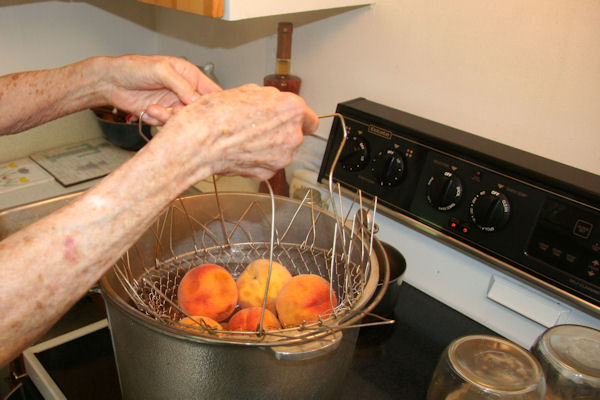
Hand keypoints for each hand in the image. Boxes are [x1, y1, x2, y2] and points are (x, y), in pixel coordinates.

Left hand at [101, 55, 221, 124]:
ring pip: (184, 120)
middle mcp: (184, 91)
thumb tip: (197, 99)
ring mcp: (173, 104)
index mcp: (189, 75)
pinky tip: (148, 110)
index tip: (210, 111)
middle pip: (199, 110)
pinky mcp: (162, 115)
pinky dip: (158, 120)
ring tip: (154, 109)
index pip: (212, 91)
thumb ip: (181, 84)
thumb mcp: (160, 70)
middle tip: (176, 111)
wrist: (110, 82)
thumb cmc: (133, 68)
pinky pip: (168, 124)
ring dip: (169, 118)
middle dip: (189, 114)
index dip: (214, 103)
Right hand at [149, 84, 318, 184]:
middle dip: (279, 130)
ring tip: (244, 137)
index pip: (310, 118)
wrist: (197, 143)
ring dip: (269, 145)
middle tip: (257, 125)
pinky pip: (268, 164)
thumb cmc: (215, 115)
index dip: (298, 118)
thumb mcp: (246, 92)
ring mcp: (281, 157)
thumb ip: (269, 99)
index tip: (290, 120)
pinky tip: (241, 150)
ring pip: (281, 150)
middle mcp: (292, 135)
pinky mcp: (267, 173)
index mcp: (291, 110)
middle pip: (294, 134)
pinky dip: (258, 159)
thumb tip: (272, 102)